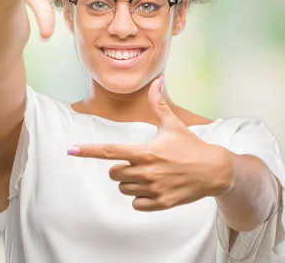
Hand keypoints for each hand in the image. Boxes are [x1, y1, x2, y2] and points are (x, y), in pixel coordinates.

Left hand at [68, 77, 233, 210]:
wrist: (214, 170)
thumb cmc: (191, 146)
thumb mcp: (174, 125)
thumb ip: (159, 105)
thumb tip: (156, 81)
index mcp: (146, 152)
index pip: (111, 151)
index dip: (88, 151)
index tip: (71, 150)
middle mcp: (147, 172)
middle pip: (114, 173)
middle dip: (120, 167)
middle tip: (138, 161)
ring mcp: (154, 189)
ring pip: (124, 189)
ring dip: (131, 182)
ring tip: (150, 174)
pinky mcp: (161, 203)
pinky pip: (136, 204)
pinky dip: (140, 198)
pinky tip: (154, 188)